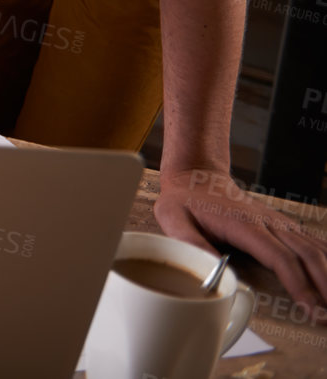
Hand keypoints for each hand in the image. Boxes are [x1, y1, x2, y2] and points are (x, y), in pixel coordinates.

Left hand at [157, 167, 326, 309]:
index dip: (298, 283)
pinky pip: (312, 242)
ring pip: (314, 248)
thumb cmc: (184, 200)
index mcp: (244, 224)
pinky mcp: (282, 224)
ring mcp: (279, 222)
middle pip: (307, 255)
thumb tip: (213, 271)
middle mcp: (268, 222)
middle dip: (324, 285)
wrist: (198, 176)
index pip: (280, 257)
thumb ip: (191, 243)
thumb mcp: (173, 218)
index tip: (309, 307)